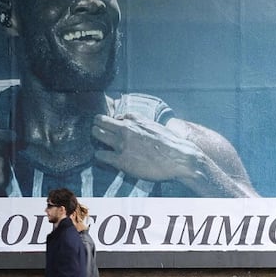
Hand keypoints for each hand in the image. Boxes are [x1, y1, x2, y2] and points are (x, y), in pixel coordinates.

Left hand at [92, 113, 259, 197]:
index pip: (114, 115)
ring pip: (96, 134)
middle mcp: (126, 129)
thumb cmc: (171, 144)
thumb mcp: (155, 126)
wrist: (179, 158)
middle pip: (99, 121)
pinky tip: (105, 158)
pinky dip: (100, 155)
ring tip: (101, 145)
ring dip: (96, 139)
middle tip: (99, 134)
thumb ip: (141, 122)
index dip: (112, 123)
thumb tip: (132, 122)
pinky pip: (100, 154)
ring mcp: (121, 144)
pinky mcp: (121, 160)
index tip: (113, 129)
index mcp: (135, 120)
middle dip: (97, 127)